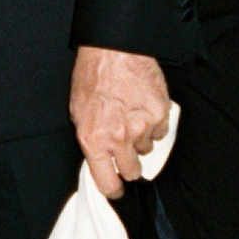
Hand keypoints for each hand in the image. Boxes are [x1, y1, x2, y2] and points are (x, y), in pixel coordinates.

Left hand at [69, 46, 169, 200]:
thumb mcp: (78, 113)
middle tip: (124, 150)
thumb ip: (90, 141)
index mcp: (95, 141)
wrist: (113, 50)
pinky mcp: (160, 115)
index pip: (108, 183)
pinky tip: (142, 108)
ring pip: (146, 149)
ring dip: (140, 139)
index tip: (115, 188)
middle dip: (128, 164)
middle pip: (132, 172)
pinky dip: (153, 124)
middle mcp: (120, 138)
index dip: (112, 189)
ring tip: (130, 116)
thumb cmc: (92, 77)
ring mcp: (142, 127)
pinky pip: (160, 131)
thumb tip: (99, 160)